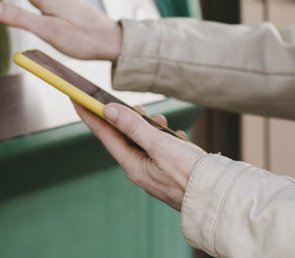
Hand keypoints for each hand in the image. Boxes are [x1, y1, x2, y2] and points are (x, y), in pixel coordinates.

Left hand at [74, 102, 205, 211]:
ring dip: (152, 128)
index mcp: (133, 165)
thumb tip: (108, 110)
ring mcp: (156, 171)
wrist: (218, 197)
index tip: (76, 97)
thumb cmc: (189, 174)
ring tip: (162, 122)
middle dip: (129, 119)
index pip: (104, 134)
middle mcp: (141, 169)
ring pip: (146, 141)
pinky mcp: (171, 170)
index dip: (89, 114)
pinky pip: (163, 148)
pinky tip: (179, 137)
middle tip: (137, 108)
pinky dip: (168, 138)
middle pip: (125, 137)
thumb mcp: (160, 145)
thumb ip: (133, 126)